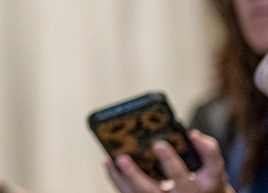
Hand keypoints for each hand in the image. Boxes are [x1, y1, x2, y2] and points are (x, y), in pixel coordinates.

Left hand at [103, 130, 233, 192]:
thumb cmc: (202, 182)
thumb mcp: (212, 168)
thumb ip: (207, 150)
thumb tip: (194, 135)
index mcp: (206, 182)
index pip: (211, 167)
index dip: (204, 150)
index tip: (192, 134)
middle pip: (175, 183)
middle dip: (169, 165)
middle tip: (153, 147)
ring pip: (146, 192)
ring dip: (130, 176)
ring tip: (119, 158)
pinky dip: (118, 180)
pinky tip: (109, 163)